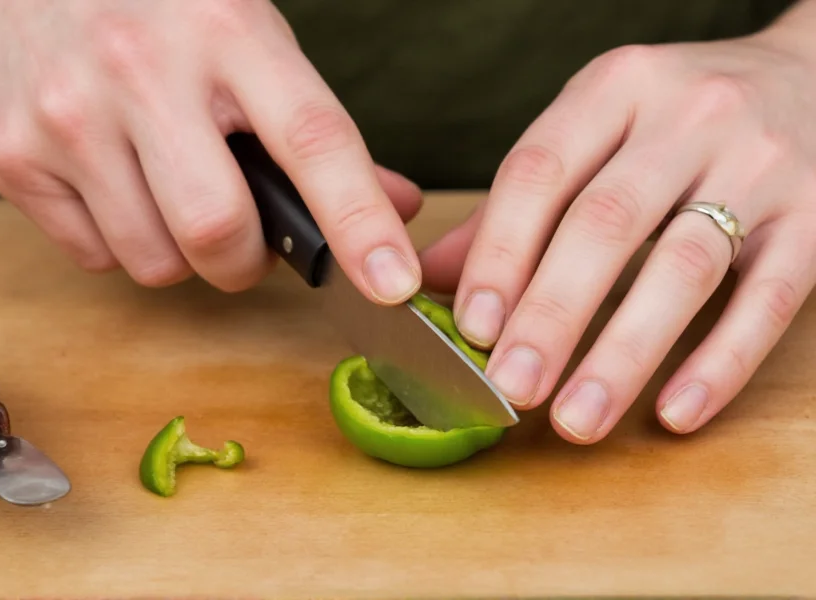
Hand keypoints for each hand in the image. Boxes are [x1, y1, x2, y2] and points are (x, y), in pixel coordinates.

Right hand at [0, 0, 422, 302]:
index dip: (359, 221)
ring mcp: (67, 115)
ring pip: (155, 262)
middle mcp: (142, 70)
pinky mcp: (10, 156)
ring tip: (167, 194)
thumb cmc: (155, 11)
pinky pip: (95, 256)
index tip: (391, 281)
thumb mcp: (246, 36)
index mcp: (228, 31)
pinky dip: (122, 242)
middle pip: (219, 231)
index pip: (311, 140)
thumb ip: (315, 128)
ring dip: (180, 254)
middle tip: (239, 237)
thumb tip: (396, 205)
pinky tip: (113, 185)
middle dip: (242, 262)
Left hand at [421, 23, 815, 442]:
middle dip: (552, 314)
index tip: (472, 326)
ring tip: (576, 419)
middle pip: (605, 224)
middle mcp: (688, 118)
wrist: (814, 77)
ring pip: (684, 268)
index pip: (540, 170)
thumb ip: (519, 204)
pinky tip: (674, 413)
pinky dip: (720, 362)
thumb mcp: (596, 129)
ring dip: (623, 353)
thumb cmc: (676, 120)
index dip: (500, 252)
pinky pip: (768, 300)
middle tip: (511, 386)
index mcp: (615, 87)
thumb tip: (436, 279)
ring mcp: (760, 165)